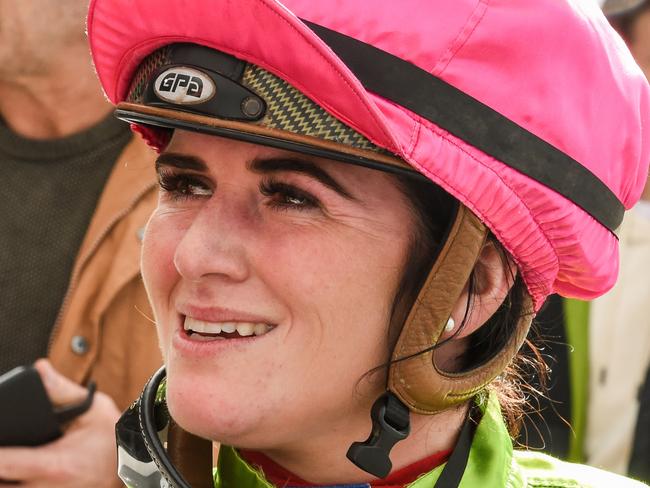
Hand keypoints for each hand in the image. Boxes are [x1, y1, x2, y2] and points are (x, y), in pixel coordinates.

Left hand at [0, 360, 123, 486]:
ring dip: (5, 475)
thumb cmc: (112, 437)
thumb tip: (39, 369)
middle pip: (1, 484)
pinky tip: (17, 471)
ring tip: (8, 459)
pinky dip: (15, 482)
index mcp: (56, 464)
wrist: (137, 463)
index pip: (5, 463)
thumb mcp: (93, 408)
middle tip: (3, 443)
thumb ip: (62, 390)